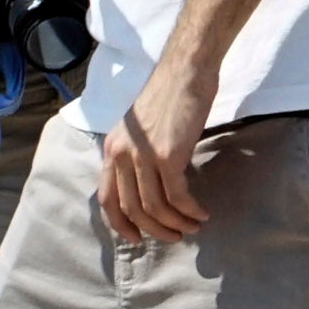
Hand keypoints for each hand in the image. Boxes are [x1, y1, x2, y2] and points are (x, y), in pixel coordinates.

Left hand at [98, 63, 220, 240]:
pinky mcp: (168, 155)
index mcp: (112, 149)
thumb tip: (149, 183)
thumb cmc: (170, 94)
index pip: (107, 199)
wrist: (186, 71)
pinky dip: (189, 210)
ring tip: (193, 227)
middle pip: (132, 208)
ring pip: (155, 206)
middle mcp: (122, 155)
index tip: (137, 238)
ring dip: (176, 223)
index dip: (121, 224)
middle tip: (175, 237)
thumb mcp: (140, 128)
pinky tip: (201, 213)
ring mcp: (143, 155)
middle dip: (154, 230)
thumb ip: (137, 154)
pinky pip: (177, 195)